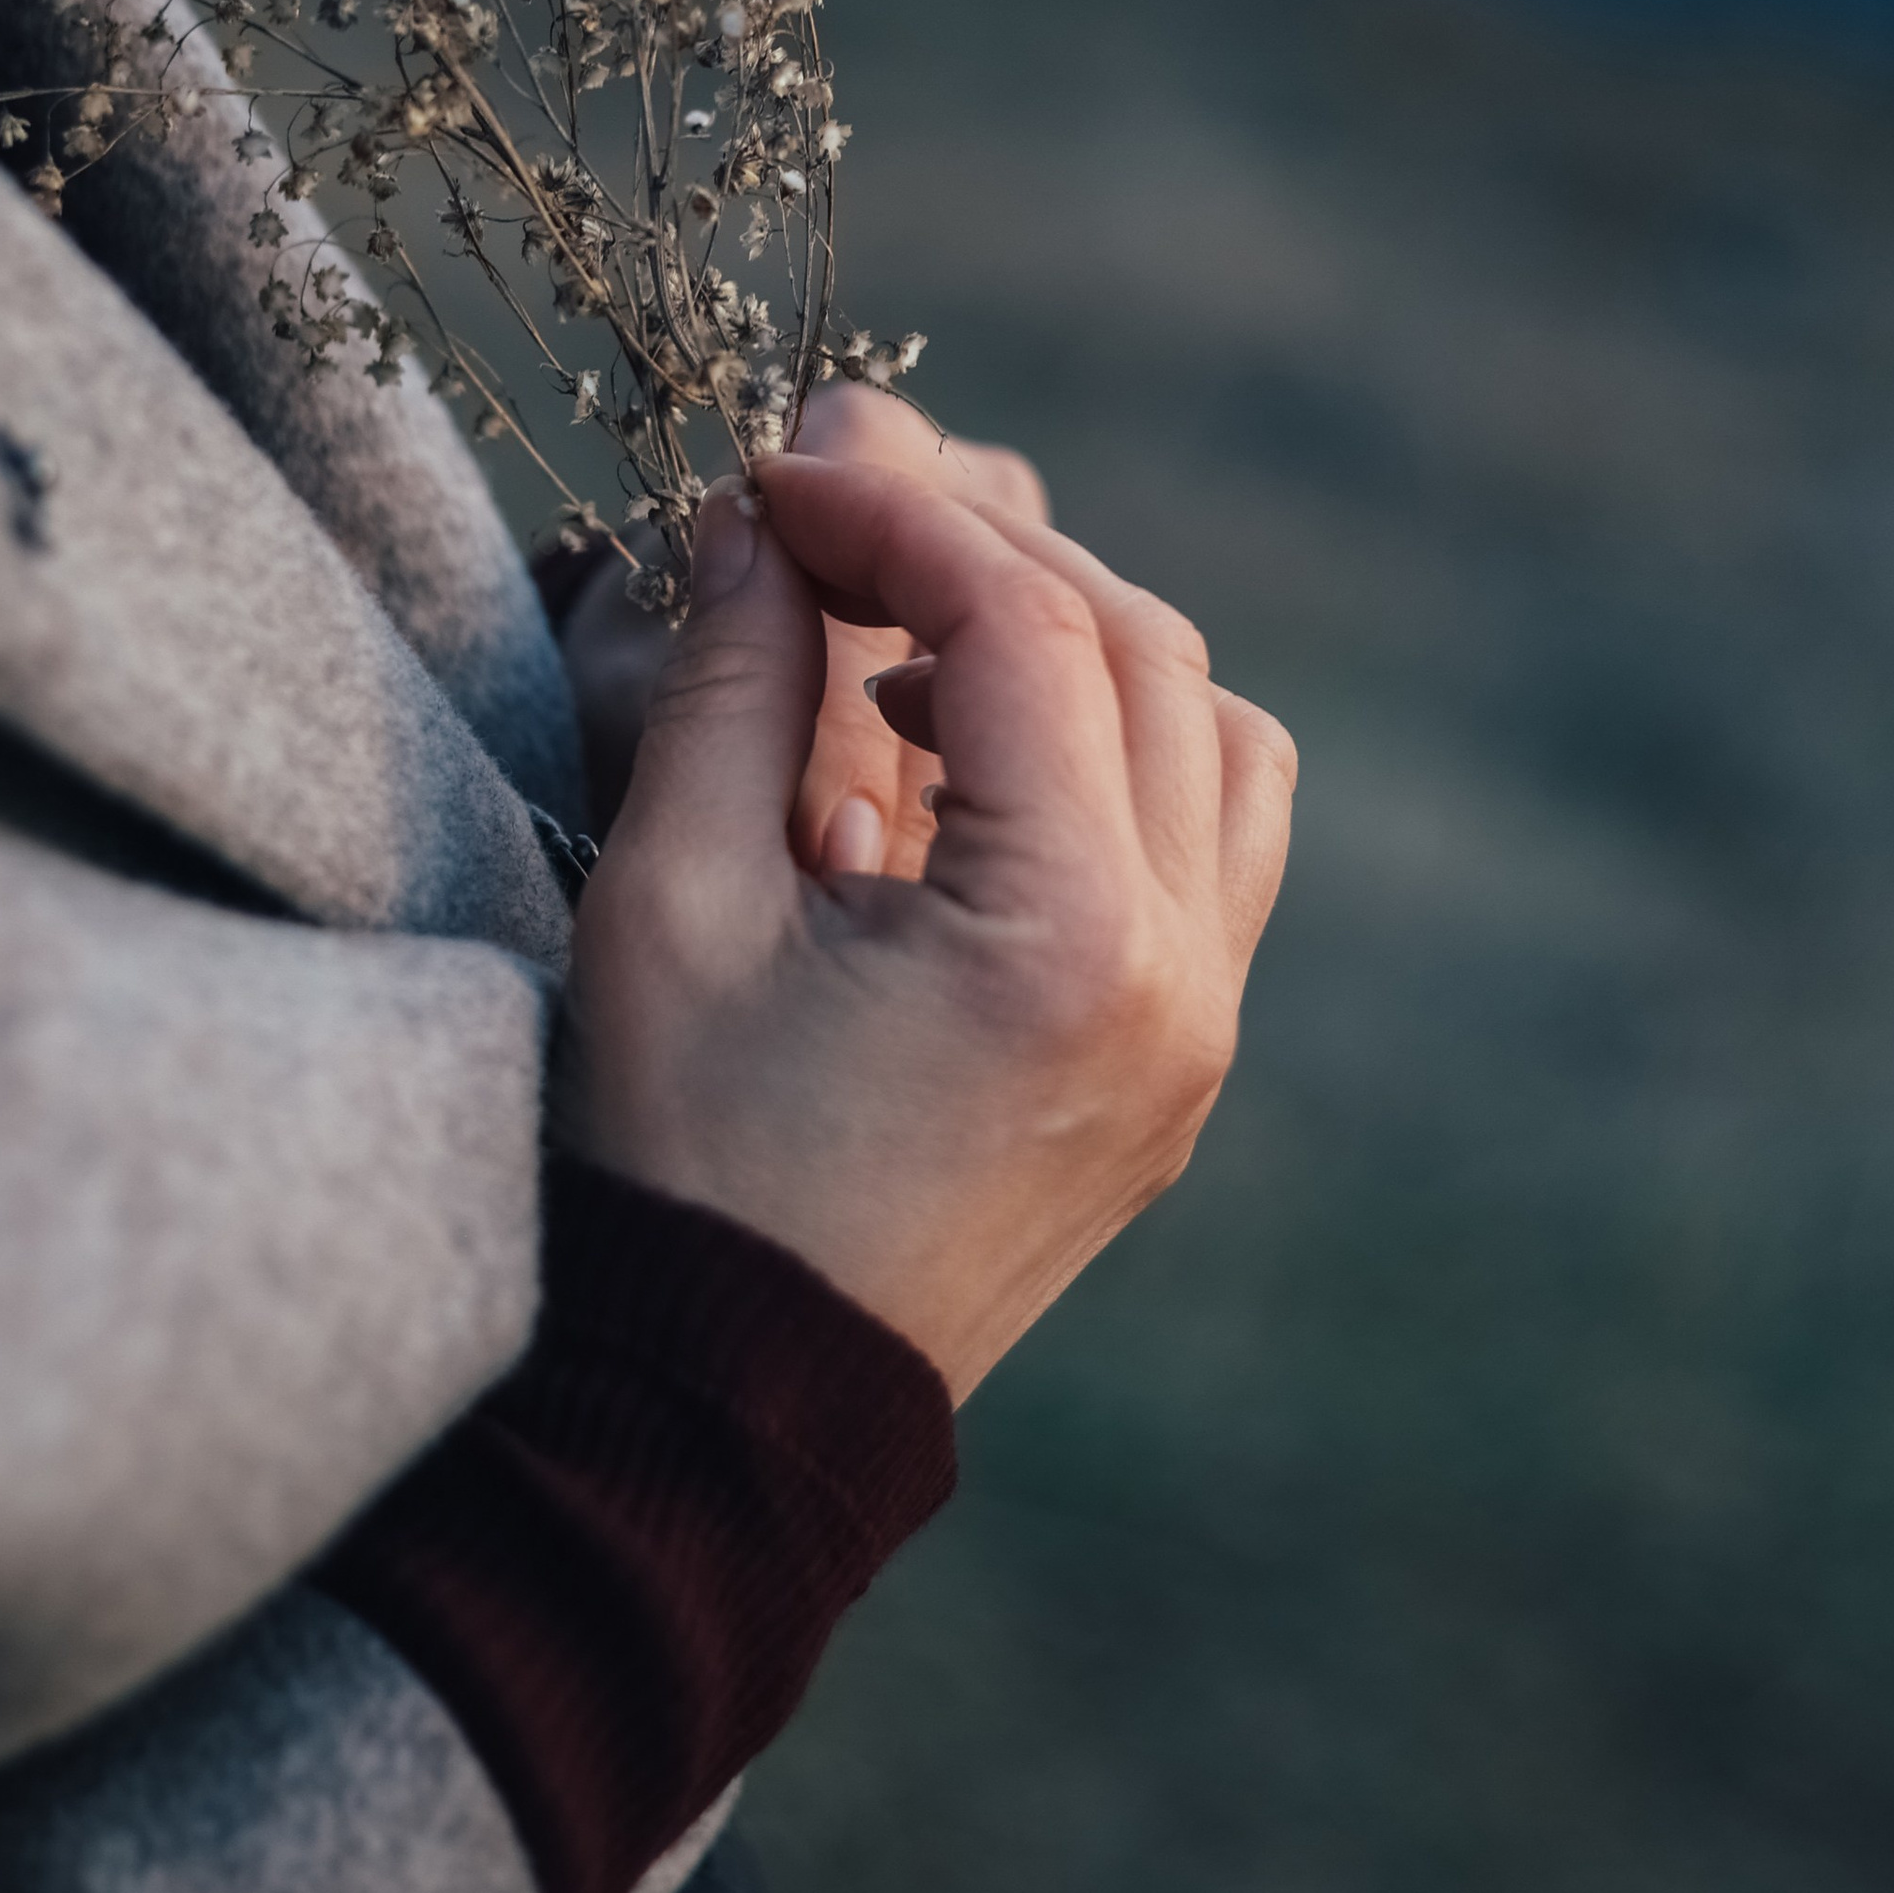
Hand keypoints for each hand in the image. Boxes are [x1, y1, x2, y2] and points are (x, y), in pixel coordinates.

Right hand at [556, 452, 1296, 1400]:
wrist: (736, 1410)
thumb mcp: (674, 906)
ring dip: (1081, 649)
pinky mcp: (1181, 1064)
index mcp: (1069, 938)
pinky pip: (1214, 846)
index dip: (893, 522)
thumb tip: (758, 521)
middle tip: (828, 535)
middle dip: (985, 559)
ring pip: (1219, 739)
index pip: (1022, 631)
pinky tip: (965, 770)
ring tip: (910, 655)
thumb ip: (730, 683)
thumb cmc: (683, 1167)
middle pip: (1144, 654)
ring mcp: (1203, 1028)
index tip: (771, 482)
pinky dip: (1120, 756)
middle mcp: (1182, 976)